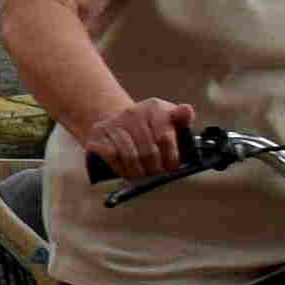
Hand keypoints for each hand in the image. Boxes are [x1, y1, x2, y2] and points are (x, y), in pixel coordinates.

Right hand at [77, 94, 194, 183]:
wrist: (118, 124)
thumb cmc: (151, 130)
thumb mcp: (170, 122)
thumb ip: (182, 120)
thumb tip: (186, 110)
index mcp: (155, 107)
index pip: (165, 137)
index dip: (170, 157)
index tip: (171, 167)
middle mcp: (133, 112)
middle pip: (148, 150)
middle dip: (154, 168)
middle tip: (156, 175)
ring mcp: (114, 122)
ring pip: (130, 155)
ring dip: (137, 171)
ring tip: (142, 177)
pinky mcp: (98, 133)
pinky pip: (111, 156)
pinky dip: (120, 168)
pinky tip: (126, 171)